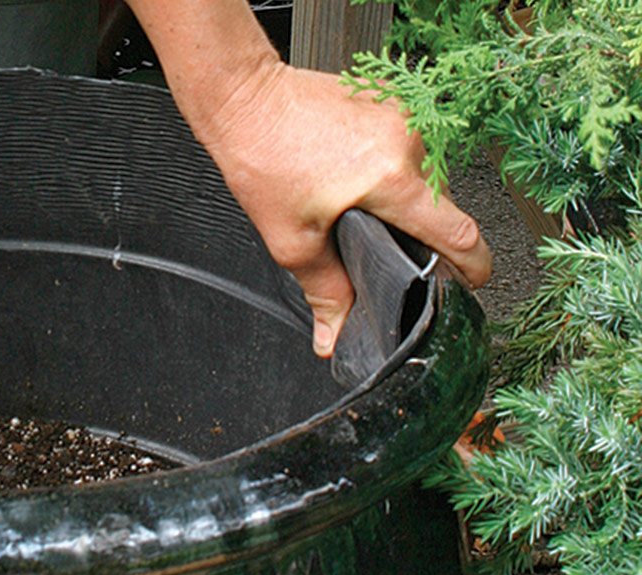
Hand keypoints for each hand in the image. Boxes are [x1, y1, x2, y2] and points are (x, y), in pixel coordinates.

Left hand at [182, 60, 492, 355]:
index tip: (469, 283)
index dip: (471, 266)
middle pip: (439, 206)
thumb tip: (334, 334)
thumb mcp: (292, 241)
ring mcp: (405, 114)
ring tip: (355, 202)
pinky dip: (387, 167)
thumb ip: (325, 292)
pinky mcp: (394, 99)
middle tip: (379, 244)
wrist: (245, 99)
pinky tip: (352, 173)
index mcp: (393, 179)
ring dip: (400, 197)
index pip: (459, 233)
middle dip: (416, 231)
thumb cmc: (263, 158)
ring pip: (422, 176)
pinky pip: (406, 147)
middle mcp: (409, 141)